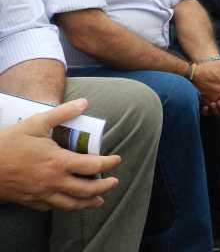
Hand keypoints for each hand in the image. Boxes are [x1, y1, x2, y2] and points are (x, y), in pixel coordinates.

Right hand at [0, 99, 120, 210]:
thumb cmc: (9, 144)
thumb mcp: (36, 123)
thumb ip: (62, 113)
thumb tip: (84, 102)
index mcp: (58, 162)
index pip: (93, 166)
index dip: (109, 164)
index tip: (117, 160)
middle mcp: (54, 182)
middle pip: (87, 189)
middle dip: (104, 187)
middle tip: (114, 182)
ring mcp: (42, 194)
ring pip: (72, 204)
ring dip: (88, 202)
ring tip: (99, 200)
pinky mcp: (31, 202)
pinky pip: (53, 207)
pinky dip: (66, 206)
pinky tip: (70, 202)